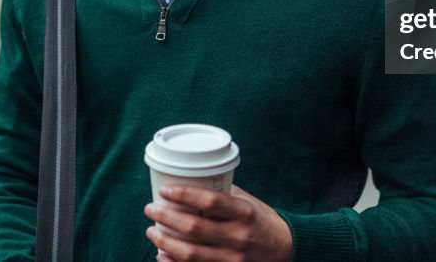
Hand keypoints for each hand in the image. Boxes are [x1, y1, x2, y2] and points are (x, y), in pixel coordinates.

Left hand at [144, 184, 292, 261]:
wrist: (285, 250)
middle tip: (151, 209)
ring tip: (152, 231)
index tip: (165, 190)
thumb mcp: (248, 203)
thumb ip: (224, 194)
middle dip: (166, 217)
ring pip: (189, 253)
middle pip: (194, 228)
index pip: (210, 202)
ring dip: (164, 242)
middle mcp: (238, 237)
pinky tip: (161, 254)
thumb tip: (193, 181)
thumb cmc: (262, 221)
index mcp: (244, 213)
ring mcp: (232, 259)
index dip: (184, 195)